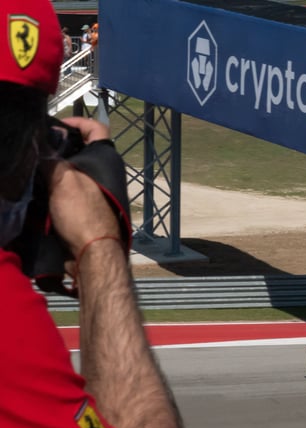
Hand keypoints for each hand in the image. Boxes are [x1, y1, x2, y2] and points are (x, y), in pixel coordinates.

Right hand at [40, 118, 119, 263]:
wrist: (90, 255)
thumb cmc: (83, 213)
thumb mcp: (64, 180)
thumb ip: (51, 160)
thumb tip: (38, 148)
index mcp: (105, 162)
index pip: (96, 129)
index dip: (77, 121)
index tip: (55, 124)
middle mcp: (101, 176)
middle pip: (76, 152)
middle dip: (54, 149)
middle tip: (32, 149)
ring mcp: (92, 194)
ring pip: (66, 174)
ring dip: (48, 172)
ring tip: (27, 168)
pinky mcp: (81, 211)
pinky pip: (62, 194)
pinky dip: (48, 190)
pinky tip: (30, 189)